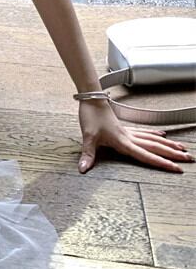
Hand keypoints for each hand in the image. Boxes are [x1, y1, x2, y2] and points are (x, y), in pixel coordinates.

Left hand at [77, 99, 194, 173]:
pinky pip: (144, 132)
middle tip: (188, 159)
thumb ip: (88, 154)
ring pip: (153, 139)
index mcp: (124, 142)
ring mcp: (128, 132)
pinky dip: (155, 135)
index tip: (176, 168)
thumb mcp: (88, 137)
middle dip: (172, 154)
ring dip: (167, 145)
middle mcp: (129, 137)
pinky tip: (162, 136)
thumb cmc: (90, 115)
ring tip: (182, 149)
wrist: (91, 98)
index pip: (146, 155)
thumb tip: (82, 169)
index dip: (162, 163)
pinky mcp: (125, 128)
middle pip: (155, 147)